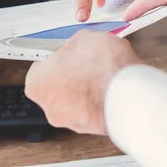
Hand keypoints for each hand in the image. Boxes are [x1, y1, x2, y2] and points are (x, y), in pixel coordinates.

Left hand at [25, 30, 142, 134]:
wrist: (129, 95)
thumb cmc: (103, 69)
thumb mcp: (84, 37)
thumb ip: (74, 44)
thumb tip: (78, 45)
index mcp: (36, 83)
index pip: (42, 64)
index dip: (59, 55)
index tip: (70, 51)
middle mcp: (48, 107)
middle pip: (57, 83)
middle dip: (72, 72)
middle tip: (89, 61)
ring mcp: (69, 121)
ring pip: (75, 98)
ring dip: (87, 87)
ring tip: (104, 73)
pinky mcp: (90, 128)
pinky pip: (92, 109)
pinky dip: (99, 99)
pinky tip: (110, 86)